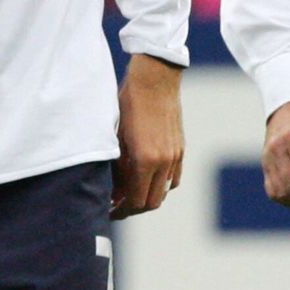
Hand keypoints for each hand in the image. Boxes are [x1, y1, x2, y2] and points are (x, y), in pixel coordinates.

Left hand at [112, 55, 183, 218]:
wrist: (155, 79)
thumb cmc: (128, 103)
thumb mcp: (115, 135)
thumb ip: (117, 166)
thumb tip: (114, 190)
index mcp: (145, 160)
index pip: (135, 201)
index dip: (121, 210)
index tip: (109, 210)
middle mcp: (163, 162)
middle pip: (151, 202)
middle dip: (133, 208)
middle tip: (118, 205)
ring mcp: (175, 156)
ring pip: (164, 192)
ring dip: (148, 197)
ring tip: (130, 193)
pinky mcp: (180, 149)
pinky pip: (173, 178)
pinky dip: (161, 185)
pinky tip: (146, 178)